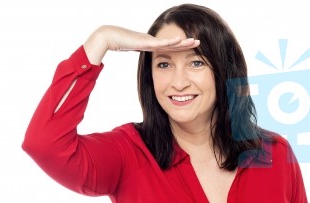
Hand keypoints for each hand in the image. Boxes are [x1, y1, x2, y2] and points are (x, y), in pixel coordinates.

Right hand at [84, 25, 199, 64]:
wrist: (109, 37)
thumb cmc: (118, 43)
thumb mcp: (133, 49)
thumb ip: (139, 52)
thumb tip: (143, 58)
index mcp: (151, 45)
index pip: (169, 48)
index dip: (181, 48)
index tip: (191, 49)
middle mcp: (153, 42)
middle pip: (173, 44)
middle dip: (187, 44)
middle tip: (200, 42)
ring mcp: (150, 41)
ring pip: (170, 42)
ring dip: (183, 42)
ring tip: (195, 41)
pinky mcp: (145, 42)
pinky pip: (160, 43)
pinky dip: (171, 42)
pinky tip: (180, 40)